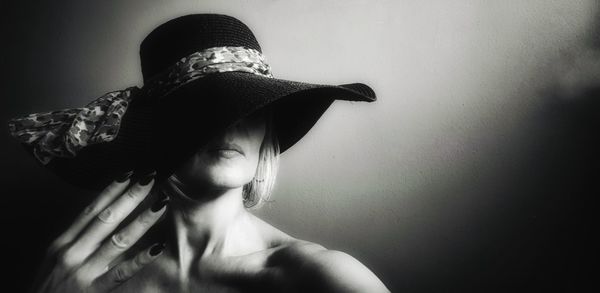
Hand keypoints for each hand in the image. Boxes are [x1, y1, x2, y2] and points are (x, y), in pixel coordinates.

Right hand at [30, 171, 168, 292]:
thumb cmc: (49, 287)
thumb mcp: (56, 258)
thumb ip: (78, 240)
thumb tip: (107, 217)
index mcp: (63, 242)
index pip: (91, 210)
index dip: (110, 191)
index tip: (128, 174)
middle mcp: (72, 253)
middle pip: (106, 219)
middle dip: (130, 197)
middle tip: (150, 179)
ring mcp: (83, 272)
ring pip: (118, 240)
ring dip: (142, 221)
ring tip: (160, 205)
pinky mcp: (93, 291)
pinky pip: (122, 272)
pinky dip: (140, 259)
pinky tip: (157, 248)